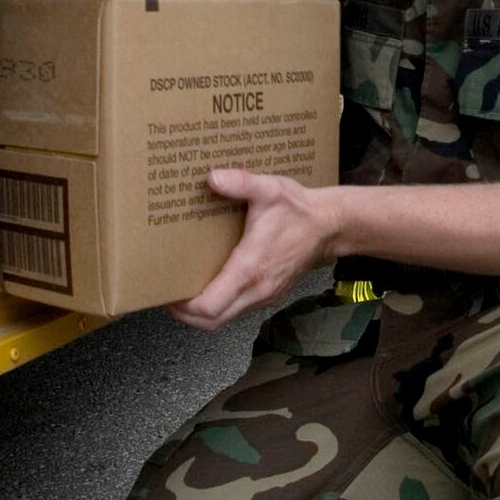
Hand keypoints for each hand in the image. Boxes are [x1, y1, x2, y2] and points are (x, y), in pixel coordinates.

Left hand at [165, 169, 340, 330]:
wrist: (331, 226)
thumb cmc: (299, 211)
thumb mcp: (269, 189)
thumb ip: (240, 182)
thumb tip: (212, 178)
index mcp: (250, 269)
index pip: (210, 306)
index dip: (184, 307)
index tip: (168, 292)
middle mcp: (257, 289)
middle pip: (212, 321)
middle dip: (186, 314)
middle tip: (169, 294)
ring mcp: (265, 295)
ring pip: (225, 318)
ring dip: (203, 312)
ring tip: (185, 290)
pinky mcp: (270, 294)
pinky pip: (238, 310)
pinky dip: (220, 305)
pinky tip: (212, 284)